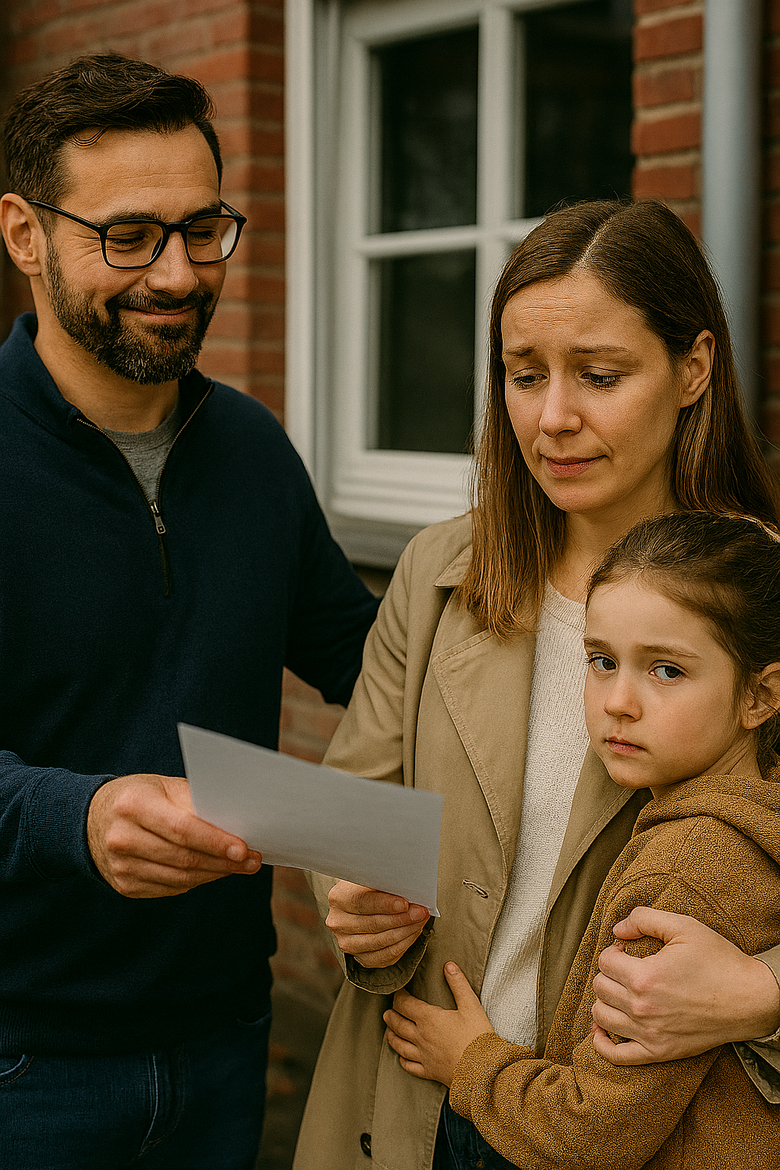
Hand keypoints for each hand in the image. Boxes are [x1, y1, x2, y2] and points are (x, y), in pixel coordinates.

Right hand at [87, 774, 261, 897]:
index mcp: (133, 805)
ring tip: (239, 867)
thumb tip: (235, 823)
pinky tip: (213, 871)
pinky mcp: (124, 885)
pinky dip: (197, 881)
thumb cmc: (139, 796)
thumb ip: (195, 802)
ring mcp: (120, 866)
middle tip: (253, 861)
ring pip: (180, 878)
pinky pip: (170, 888)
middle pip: (183, 857)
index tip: (244, 849)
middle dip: (223, 861)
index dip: (215, 841)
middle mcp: (121, 838)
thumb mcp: (163, 786)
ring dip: (215, 874)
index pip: (182, 828)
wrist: (90, 819)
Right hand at [326, 881, 429, 967]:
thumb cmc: (370, 886)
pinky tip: (413, 932)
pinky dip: (403, 945)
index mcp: (338, 898)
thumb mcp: (372, 877)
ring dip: (405, 932)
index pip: (361, 902)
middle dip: (401, 919)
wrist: (360, 904)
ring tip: (421, 921)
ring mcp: (348, 943)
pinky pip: (385, 957)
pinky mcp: (361, 958)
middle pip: (373, 924)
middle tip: (421, 912)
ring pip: (380, 942)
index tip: (405, 903)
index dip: (384, 904)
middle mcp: (338, 923)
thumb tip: (408, 887)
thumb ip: (385, 882)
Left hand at [383, 962, 492, 1084]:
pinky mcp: (429, 1072)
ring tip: (388, 1031)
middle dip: (391, 1016)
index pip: (405, 1004)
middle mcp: (421, 1037)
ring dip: (391, 1036)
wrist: (483, 1071)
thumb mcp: (471, 1006)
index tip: (398, 991)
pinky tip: (401, 1058)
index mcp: (429, 1019)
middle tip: (388, 1011)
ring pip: (399, 1045)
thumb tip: (448, 965)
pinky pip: (410, 1066)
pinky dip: (402, 1061)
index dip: (399, 996)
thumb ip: (458, 984)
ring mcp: (423, 1056)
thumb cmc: (478, 1037)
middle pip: (398, 1024)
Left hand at [591, 907, 779, 1064]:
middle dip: (609, 972)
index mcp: (645, 977)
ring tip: (620, 991)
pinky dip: (602, 1043)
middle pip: (600, 987)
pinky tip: (602, 1030)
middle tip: (627, 968)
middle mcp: (642, 1008)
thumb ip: (644, 918)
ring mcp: (649, 1034)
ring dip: (605, 1000)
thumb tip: (617, 929)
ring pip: (601, 1016)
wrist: (750, 999)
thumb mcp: (684, 926)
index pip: (605, 961)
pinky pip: (616, 1055)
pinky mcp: (659, 1052)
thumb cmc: (718, 960)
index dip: (614, 950)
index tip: (628, 950)